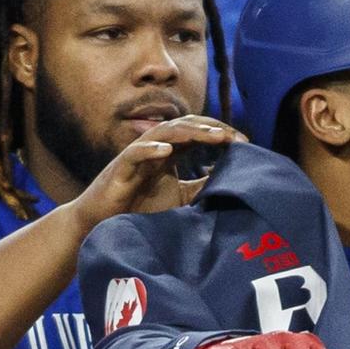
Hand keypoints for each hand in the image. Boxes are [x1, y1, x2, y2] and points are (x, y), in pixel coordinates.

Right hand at [75, 116, 245, 227]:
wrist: (104, 222)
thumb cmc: (140, 207)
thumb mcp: (180, 196)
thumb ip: (201, 185)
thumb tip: (231, 180)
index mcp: (169, 151)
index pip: (197, 132)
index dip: (220, 133)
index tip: (245, 142)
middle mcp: (154, 147)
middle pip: (185, 126)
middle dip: (211, 128)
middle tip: (236, 137)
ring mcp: (137, 155)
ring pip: (164, 133)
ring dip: (189, 133)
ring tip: (214, 137)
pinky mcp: (120, 168)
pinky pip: (135, 153)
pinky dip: (150, 150)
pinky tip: (166, 151)